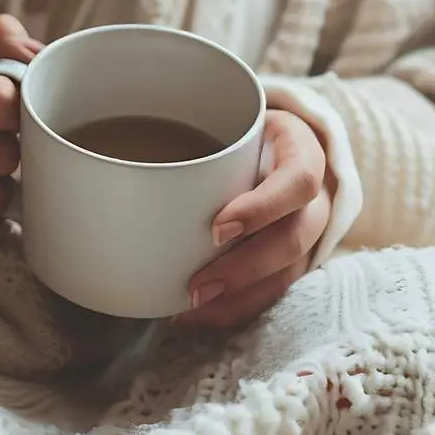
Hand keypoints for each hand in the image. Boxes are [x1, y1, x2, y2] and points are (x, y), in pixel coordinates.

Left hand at [177, 110, 331, 328]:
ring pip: (288, 273)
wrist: (281, 145)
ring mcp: (310, 232)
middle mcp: (315, 197)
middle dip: (245, 269)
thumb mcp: (234, 120)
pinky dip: (237, 306)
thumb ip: (197, 131)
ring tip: (193, 309)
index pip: (298, 180)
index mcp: (303, 152)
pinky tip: (200, 314)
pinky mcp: (296, 259)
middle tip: (197, 287)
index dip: (262, 209)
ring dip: (240, 297)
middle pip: (295, 238)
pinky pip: (274, 291)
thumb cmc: (248, 132)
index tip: (217, 228)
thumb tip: (119, 151)